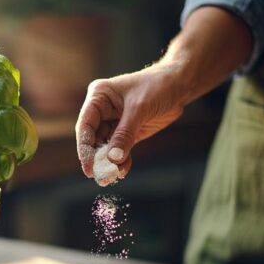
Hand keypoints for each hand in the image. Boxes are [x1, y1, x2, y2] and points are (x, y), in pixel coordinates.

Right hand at [75, 64, 186, 179]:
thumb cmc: (157, 86)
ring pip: (106, 147)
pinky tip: (123, 171)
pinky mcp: (127, 133)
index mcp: (99, 97)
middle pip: (93, 139)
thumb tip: (112, 158)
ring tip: (111, 178)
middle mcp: (102, 110)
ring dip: (109, 163)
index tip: (89, 167)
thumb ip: (124, 134)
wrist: (178, 86)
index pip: (85, 125)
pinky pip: (120, 150)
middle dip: (97, 159)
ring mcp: (114, 122)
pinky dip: (121, 161)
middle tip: (101, 177)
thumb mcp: (139, 109)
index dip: (84, 148)